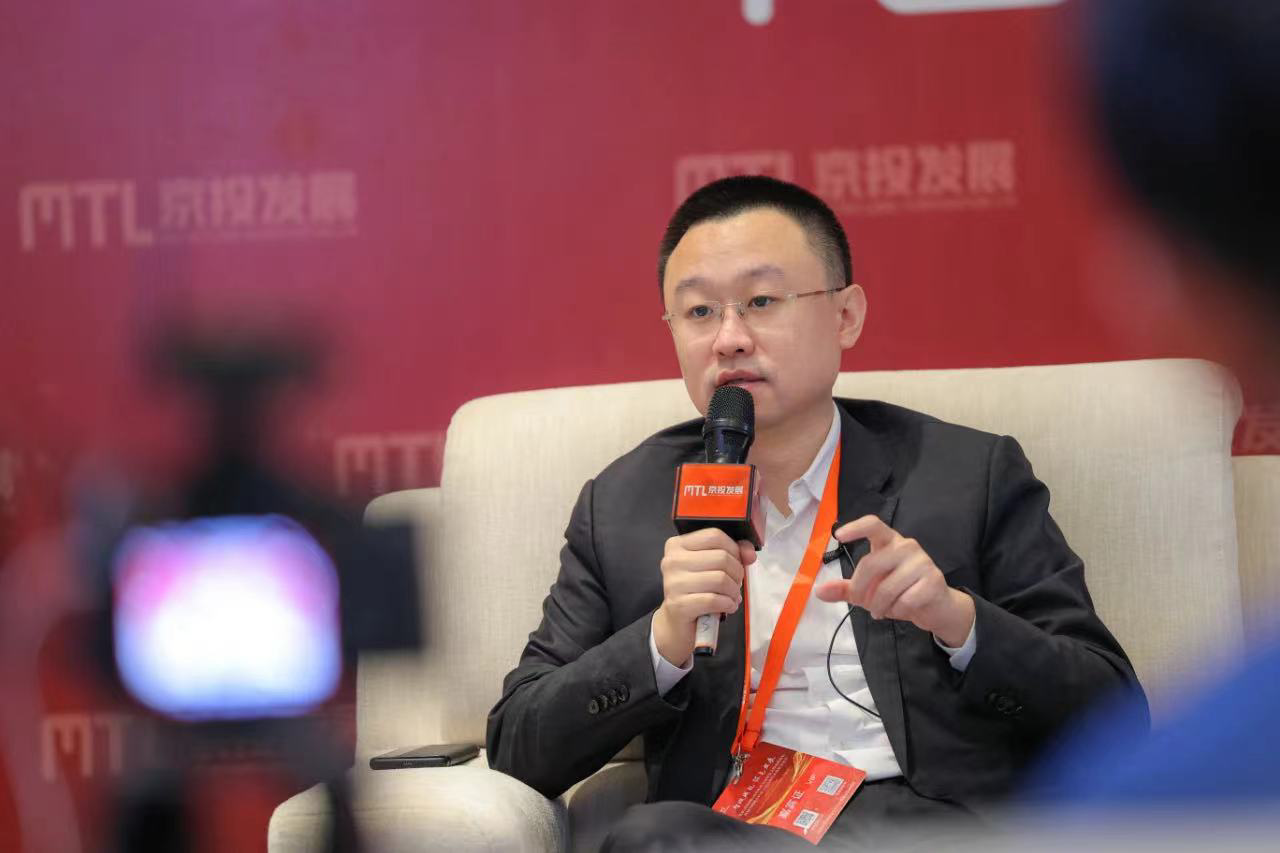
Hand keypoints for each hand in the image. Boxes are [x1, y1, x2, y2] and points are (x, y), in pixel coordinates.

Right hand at [652, 528, 755, 666]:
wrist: (677, 622)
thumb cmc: (696, 591)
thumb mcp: (712, 567)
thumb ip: (732, 553)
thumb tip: (749, 554)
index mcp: (677, 545)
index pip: (714, 536)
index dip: (734, 549)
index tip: (736, 562)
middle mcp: (672, 561)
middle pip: (721, 557)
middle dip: (736, 573)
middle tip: (734, 584)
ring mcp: (673, 583)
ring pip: (720, 579)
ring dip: (733, 591)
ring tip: (731, 597)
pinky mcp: (679, 605)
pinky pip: (714, 600)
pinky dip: (727, 604)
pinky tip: (726, 606)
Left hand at [814, 515, 974, 647]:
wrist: (937, 607)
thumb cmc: (900, 592)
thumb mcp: (870, 590)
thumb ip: (846, 589)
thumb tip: (819, 591)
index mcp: (889, 542)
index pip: (873, 525)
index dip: (856, 527)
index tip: (838, 535)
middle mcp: (906, 546)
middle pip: (871, 564)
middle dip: (861, 589)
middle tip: (863, 603)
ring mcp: (922, 561)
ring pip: (887, 587)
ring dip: (879, 605)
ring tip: (882, 610)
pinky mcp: (933, 580)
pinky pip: (905, 600)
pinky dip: (897, 610)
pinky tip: (901, 610)